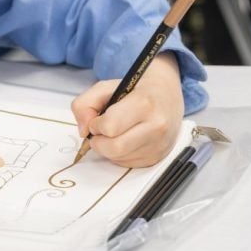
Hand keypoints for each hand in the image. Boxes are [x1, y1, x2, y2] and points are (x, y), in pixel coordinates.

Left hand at [71, 53, 183, 167]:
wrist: (166, 96)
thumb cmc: (135, 91)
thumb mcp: (106, 87)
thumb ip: (84, 104)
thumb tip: (83, 131)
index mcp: (144, 104)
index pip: (110, 126)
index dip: (96, 125)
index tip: (98, 119)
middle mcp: (156, 126)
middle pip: (114, 148)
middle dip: (99, 142)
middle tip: (100, 131)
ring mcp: (158, 144)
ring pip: (118, 158)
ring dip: (107, 149)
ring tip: (113, 133)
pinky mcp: (157, 158)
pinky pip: (127, 164)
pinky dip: (118, 155)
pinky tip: (124, 140)